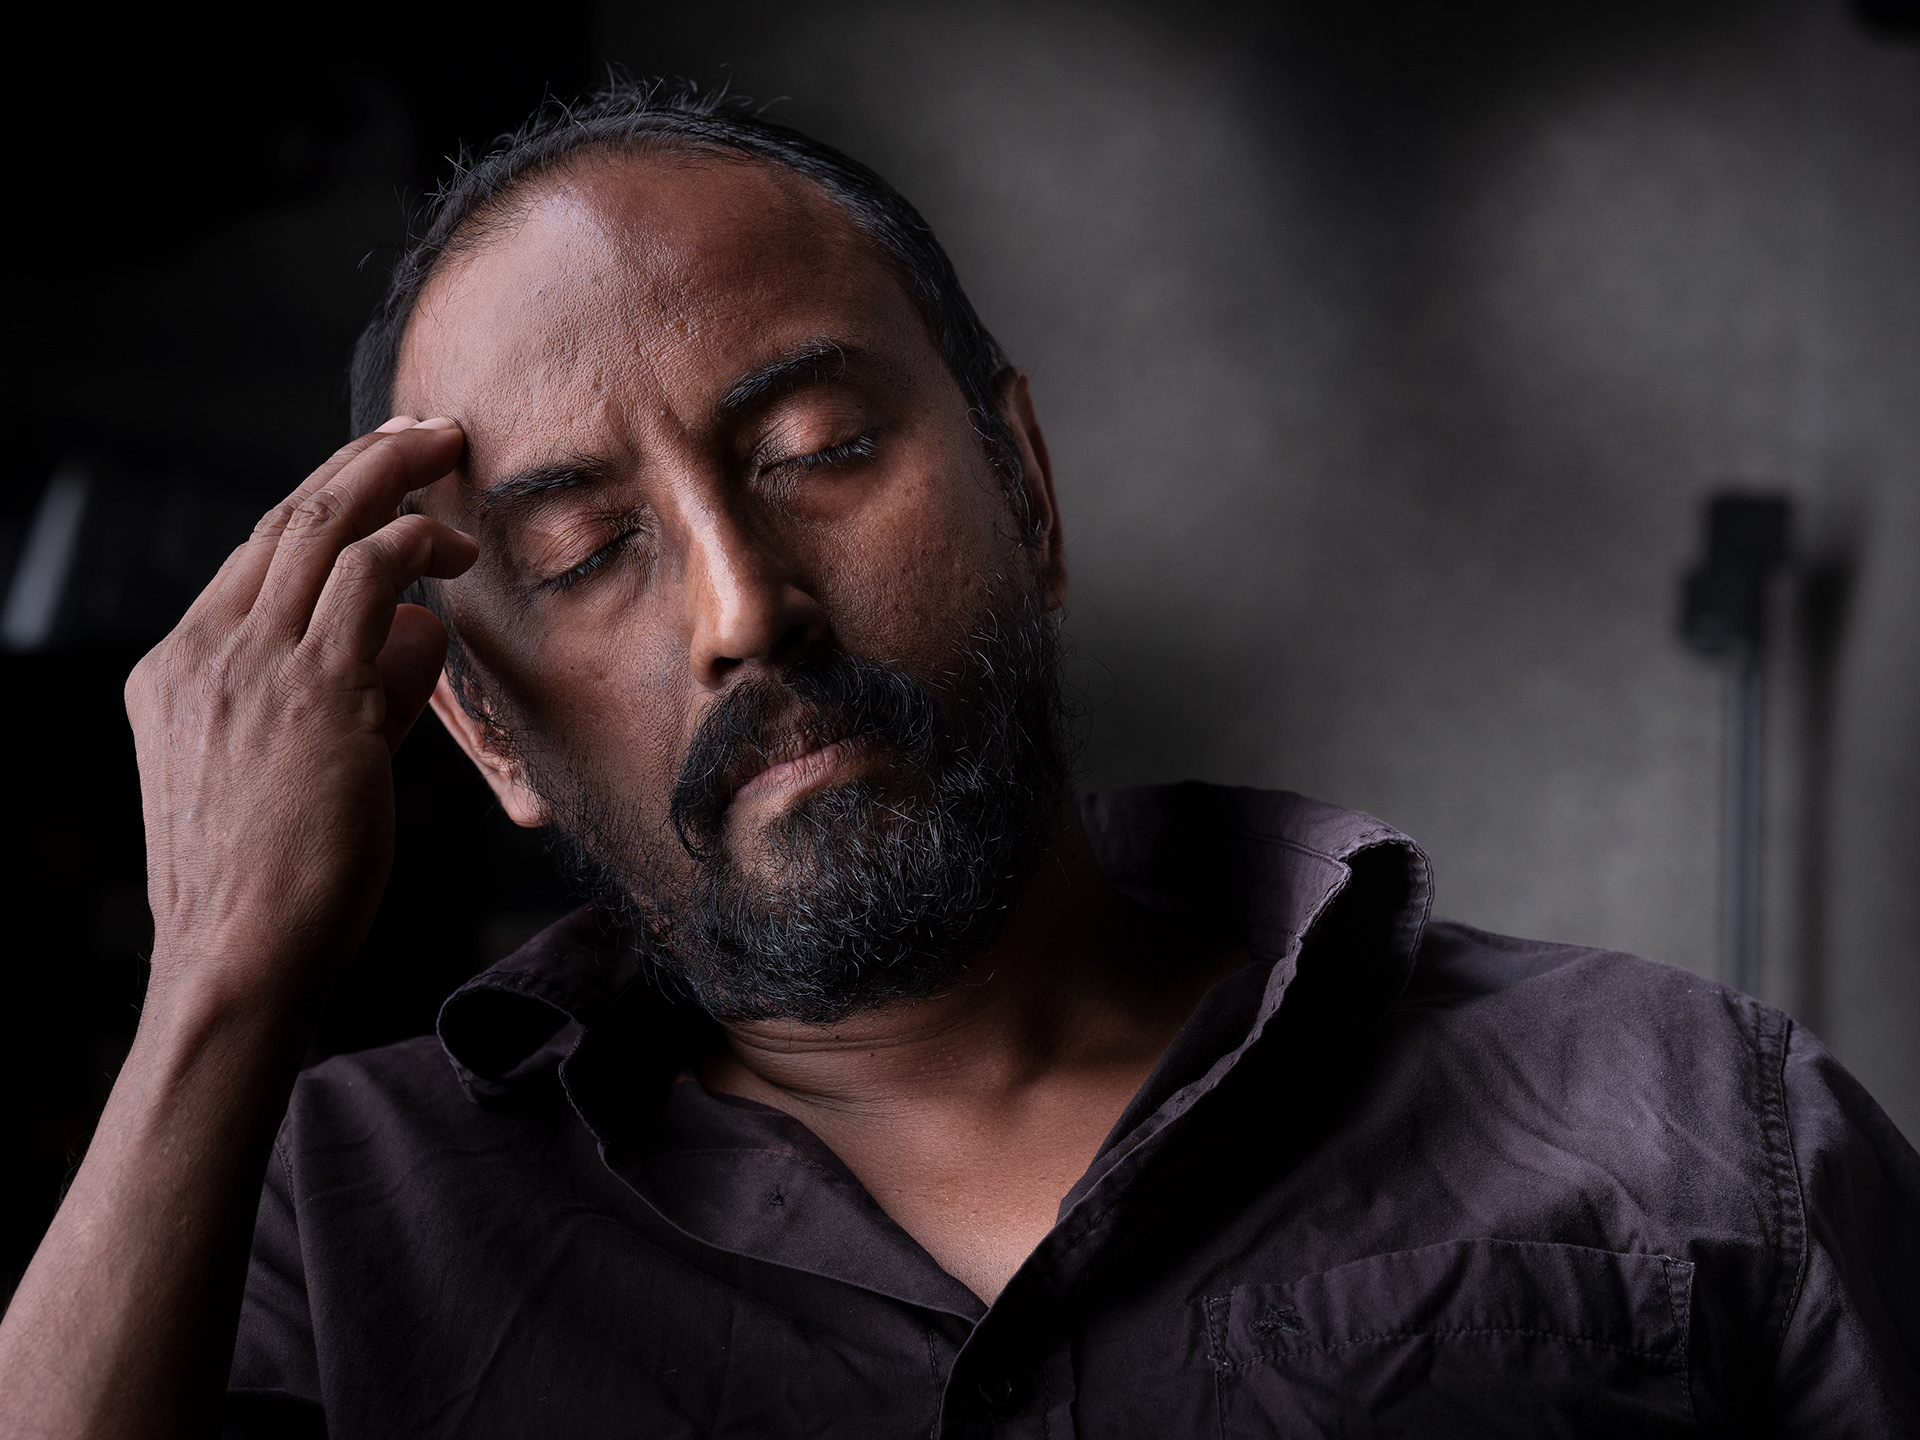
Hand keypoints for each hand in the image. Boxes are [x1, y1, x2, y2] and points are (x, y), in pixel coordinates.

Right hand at [125, 415, 476, 1023]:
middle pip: (284, 519)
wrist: (238, 962)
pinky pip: (369, 580)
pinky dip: (416, 546)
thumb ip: (359, 693)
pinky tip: (455, 548)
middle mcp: (202, 655)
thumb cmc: (274, 887)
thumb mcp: (299, 771)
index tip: (377, 470)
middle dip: (362, 461)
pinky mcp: (312, 694)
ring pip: (322, 528)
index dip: (324, 499)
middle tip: (425, 429)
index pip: (254, 555)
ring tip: (449, 452)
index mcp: (175, 671)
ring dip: (394, 476)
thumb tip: (418, 627)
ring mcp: (250, 669)